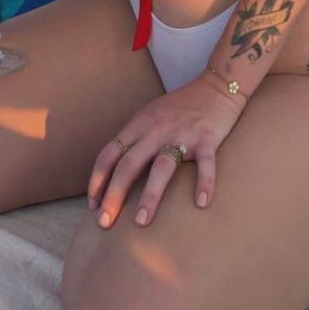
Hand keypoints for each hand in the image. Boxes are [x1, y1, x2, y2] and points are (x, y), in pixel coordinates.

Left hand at [88, 75, 246, 228]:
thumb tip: (115, 171)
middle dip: (113, 195)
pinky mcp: (207, 139)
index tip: (92, 205)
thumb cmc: (180, 107)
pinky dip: (204, 183)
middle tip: (104, 222)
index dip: (97, 181)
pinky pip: (205, 164)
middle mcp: (156, 130)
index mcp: (139, 124)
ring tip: (141, 221)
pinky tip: (201, 203)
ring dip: (149, 195)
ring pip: (161, 167)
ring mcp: (182, 134)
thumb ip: (135, 139)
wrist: (216, 87)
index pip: (109, 154)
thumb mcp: (150, 116)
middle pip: (128, 164)